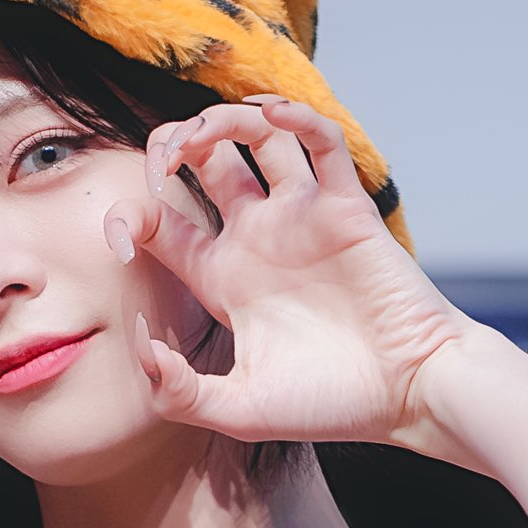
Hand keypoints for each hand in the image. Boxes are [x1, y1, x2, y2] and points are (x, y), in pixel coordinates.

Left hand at [108, 99, 476, 444]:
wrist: (407, 396)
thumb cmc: (329, 405)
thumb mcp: (239, 411)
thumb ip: (179, 392)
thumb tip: (142, 346)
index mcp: (223, 278)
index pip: (162, 224)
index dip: (131, 215)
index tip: (120, 235)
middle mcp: (258, 238)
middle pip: (204, 163)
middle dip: (172, 146)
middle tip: (160, 161)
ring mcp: (302, 217)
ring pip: (258, 137)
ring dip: (224, 120)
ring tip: (201, 134)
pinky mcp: (346, 207)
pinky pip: (321, 142)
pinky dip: (296, 118)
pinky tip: (271, 116)